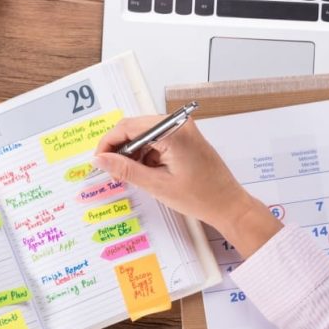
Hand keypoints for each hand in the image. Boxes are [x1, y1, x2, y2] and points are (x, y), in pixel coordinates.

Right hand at [93, 116, 281, 257]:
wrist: (229, 205)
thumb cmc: (201, 197)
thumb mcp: (157, 185)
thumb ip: (125, 170)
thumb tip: (100, 160)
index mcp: (173, 131)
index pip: (128, 127)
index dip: (108, 143)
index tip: (99, 161)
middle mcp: (178, 124)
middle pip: (135, 128)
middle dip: (120, 149)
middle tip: (112, 171)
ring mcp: (183, 129)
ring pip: (144, 135)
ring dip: (133, 153)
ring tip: (131, 176)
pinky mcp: (184, 137)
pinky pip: (156, 140)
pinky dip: (146, 155)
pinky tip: (146, 173)